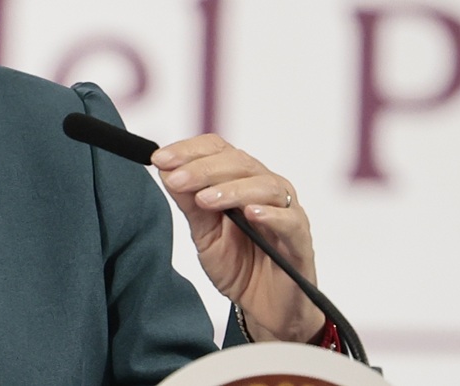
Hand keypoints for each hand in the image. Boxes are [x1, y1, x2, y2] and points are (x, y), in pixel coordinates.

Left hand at [151, 134, 323, 343]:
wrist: (264, 309)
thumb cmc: (238, 265)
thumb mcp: (204, 234)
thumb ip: (189, 204)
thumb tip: (165, 171)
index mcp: (241, 180)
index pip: (217, 149)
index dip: (188, 150)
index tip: (159, 159)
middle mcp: (265, 188)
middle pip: (239, 162)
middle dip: (202, 169)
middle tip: (176, 180)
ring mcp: (286, 212)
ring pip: (265, 185)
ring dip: (231, 189)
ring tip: (205, 199)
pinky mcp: (300, 240)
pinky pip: (290, 220)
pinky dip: (271, 214)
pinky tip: (251, 214)